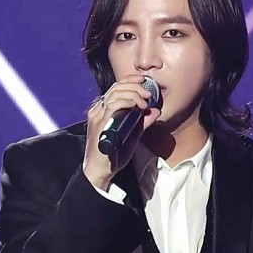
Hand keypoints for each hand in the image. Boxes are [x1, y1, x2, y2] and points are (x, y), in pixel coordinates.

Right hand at [82, 74, 161, 190]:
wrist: (101, 172)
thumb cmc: (114, 155)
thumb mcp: (133, 135)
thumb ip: (142, 122)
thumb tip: (155, 110)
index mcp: (103, 109)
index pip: (116, 86)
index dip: (130, 80)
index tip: (144, 80)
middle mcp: (98, 109)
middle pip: (116, 87)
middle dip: (135, 86)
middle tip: (148, 93)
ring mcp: (97, 115)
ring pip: (115, 93)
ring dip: (133, 93)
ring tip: (145, 101)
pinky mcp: (99, 123)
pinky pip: (113, 105)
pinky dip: (127, 102)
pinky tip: (137, 106)